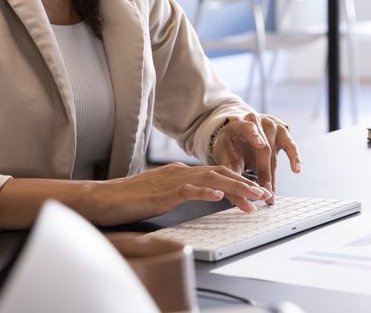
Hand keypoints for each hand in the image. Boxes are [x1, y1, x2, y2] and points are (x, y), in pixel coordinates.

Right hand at [91, 162, 272, 225]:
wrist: (105, 198)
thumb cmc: (130, 198)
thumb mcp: (162, 192)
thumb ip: (182, 190)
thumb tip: (205, 194)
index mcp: (180, 171)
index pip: (216, 173)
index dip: (239, 181)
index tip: (256, 192)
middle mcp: (179, 172)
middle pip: (219, 173)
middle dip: (245, 183)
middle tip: (265, 194)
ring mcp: (170, 181)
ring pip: (209, 179)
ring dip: (234, 187)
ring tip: (252, 197)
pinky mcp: (161, 193)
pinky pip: (187, 190)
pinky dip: (204, 192)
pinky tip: (218, 196)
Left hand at [211, 112, 300, 200]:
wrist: (239, 133)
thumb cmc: (230, 146)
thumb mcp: (225, 155)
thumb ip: (229, 172)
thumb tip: (234, 196)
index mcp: (238, 124)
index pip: (248, 127)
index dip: (254, 136)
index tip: (260, 145)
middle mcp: (257, 121)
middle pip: (264, 147)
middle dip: (264, 172)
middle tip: (264, 191)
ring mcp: (271, 125)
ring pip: (275, 151)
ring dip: (273, 174)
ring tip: (271, 191)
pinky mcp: (282, 131)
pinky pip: (290, 146)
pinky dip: (294, 158)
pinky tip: (296, 169)